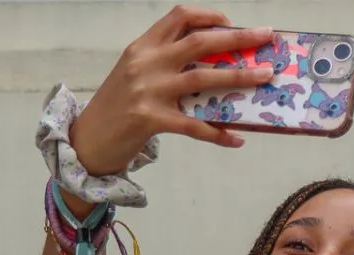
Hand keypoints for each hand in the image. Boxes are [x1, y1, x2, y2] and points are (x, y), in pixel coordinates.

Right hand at [71, 5, 276, 175]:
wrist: (87, 140)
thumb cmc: (117, 107)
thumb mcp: (135, 74)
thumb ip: (166, 63)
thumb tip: (216, 64)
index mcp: (143, 46)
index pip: (179, 17)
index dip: (209, 15)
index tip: (232, 22)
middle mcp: (146, 63)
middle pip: (199, 41)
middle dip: (238, 38)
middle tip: (266, 37)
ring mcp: (148, 90)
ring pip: (203, 78)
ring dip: (239, 76)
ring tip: (265, 77)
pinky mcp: (150, 120)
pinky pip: (194, 125)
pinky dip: (218, 132)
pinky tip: (237, 138)